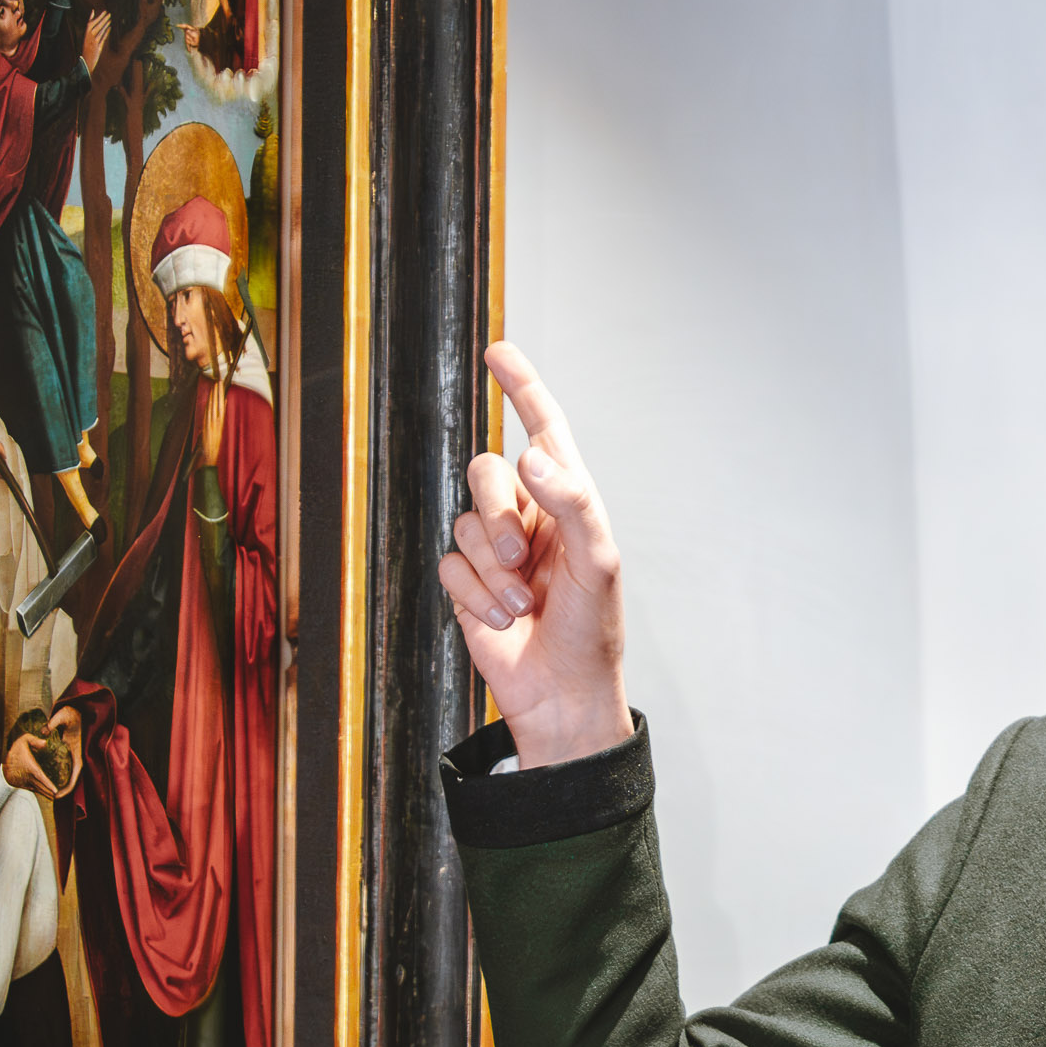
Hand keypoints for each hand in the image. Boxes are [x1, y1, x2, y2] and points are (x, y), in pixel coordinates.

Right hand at [3, 733, 63, 796]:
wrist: (2, 756)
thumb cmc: (17, 746)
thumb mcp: (25, 739)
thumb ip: (35, 740)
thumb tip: (44, 743)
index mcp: (30, 767)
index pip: (41, 778)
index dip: (49, 785)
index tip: (56, 791)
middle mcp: (26, 776)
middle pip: (40, 786)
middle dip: (49, 792)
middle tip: (58, 797)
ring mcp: (21, 781)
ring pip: (35, 789)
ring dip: (43, 793)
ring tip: (53, 797)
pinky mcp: (17, 783)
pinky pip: (29, 788)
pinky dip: (36, 791)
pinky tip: (43, 793)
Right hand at [80, 9, 112, 70]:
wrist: (86, 60)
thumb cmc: (87, 48)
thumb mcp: (87, 38)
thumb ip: (90, 27)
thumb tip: (92, 17)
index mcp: (85, 34)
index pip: (91, 23)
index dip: (98, 17)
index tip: (104, 12)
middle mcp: (89, 37)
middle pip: (97, 26)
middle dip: (103, 19)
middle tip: (109, 14)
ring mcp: (93, 42)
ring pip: (100, 31)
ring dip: (105, 25)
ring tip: (110, 19)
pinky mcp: (98, 47)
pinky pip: (103, 38)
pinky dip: (106, 33)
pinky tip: (109, 28)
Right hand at [440, 343, 630, 767]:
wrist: (563, 694)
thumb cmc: (592, 630)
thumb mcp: (595, 561)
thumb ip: (570, 502)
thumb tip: (529, 455)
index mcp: (567, 501)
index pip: (543, 429)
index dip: (521, 389)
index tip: (498, 352)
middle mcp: (529, 517)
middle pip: (484, 473)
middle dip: (495, 513)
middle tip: (519, 557)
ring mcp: (496, 550)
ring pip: (464, 523)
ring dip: (491, 570)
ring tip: (523, 604)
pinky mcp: (468, 584)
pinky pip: (449, 566)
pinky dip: (475, 596)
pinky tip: (502, 620)